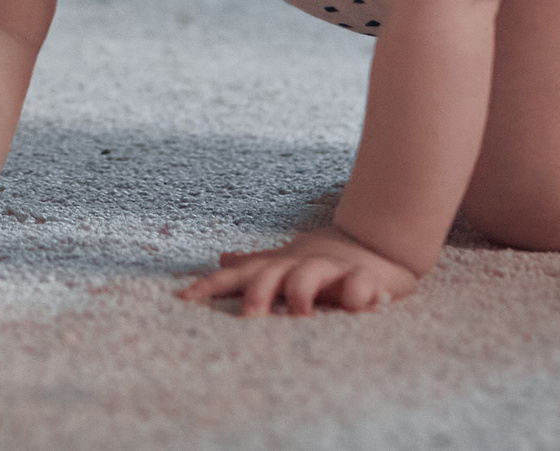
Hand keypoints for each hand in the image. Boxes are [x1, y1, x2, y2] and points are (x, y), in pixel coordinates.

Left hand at [176, 225, 418, 316]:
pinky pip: (363, 285)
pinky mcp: (366, 278)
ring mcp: (332, 269)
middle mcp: (301, 265)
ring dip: (302, 291)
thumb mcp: (286, 261)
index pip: (240, 274)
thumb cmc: (322, 260)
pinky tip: (358, 306)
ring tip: (300, 314)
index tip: (184, 300)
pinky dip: (360, 294)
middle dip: (259, 293)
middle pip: (272, 274)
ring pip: (311, 274)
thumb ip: (256, 265)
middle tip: (249, 319)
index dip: (212, 285)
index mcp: (279, 266)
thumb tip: (222, 259)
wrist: (375, 241)